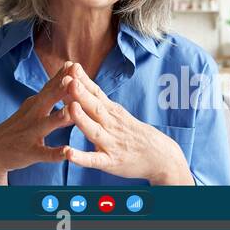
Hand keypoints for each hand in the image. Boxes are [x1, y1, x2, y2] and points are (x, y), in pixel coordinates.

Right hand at [0, 62, 74, 184]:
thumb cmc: (19, 127)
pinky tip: (67, 153)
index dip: (62, 76)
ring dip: (58, 118)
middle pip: (47, 100)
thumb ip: (49, 93)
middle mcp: (33, 116)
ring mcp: (30, 134)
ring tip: (72, 112)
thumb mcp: (31, 107)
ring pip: (46, 125)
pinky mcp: (29, 152)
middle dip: (60, 89)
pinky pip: (44, 153)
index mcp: (35, 104)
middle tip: (74, 78)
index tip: (75, 64)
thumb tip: (67, 75)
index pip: (49, 87)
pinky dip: (55, 153)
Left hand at [60, 63, 193, 184]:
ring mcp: (111, 144)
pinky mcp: (110, 162)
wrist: (163, 158)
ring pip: (94, 130)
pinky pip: (94, 160)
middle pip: (95, 107)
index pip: (97, 93)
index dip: (83, 80)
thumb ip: (101, 104)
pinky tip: (69, 153)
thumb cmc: (137, 136)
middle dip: (81, 93)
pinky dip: (81, 157)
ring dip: (82, 119)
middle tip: (67, 79)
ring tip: (70, 107)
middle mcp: (112, 125)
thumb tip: (81, 86)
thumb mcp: (120, 116)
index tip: (70, 67)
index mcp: (113, 113)